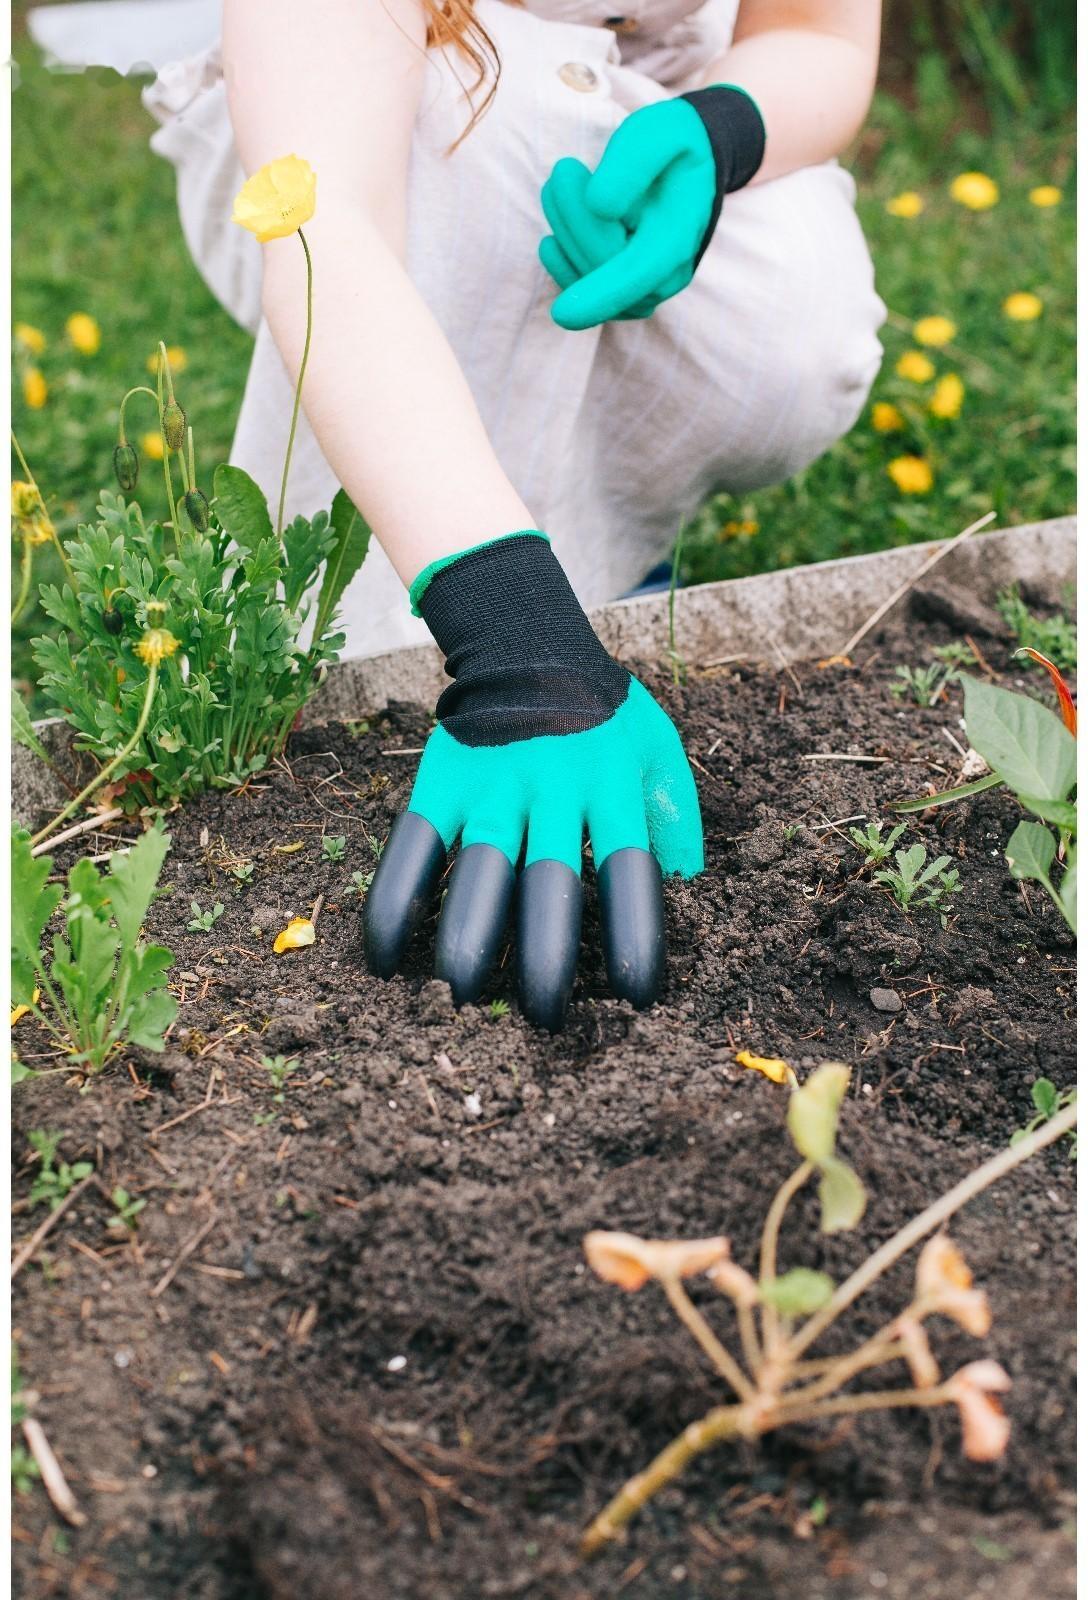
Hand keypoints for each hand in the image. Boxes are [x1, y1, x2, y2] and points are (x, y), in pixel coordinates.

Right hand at [363, 533, 702, 1028]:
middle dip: (549, 962)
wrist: (524, 638)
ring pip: (481, 874)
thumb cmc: (601, 708)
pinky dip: (395, 904)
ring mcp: (492, 787)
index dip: (636, 938)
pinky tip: (387, 962)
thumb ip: (675, 814)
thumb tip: (686, 886)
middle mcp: (553, 792)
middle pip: (550, 886)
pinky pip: (414, 850)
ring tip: (466, 997)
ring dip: (470, 942)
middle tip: (548, 1020)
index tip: (640, 998)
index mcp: (611, 788)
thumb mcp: (656, 746)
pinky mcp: (442, 784)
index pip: (629, 873)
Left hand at [540, 86, 764, 330]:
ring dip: (563, 231)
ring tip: (563, 182)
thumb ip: (632, 162)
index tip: (561, 314)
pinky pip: (583, 290)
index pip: (635, 274)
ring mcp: (645, 290)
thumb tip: (599, 206)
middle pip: (599, 265)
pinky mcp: (624, 294)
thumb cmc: (672, 146)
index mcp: (677, 238)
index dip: (599, 295)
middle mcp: (665, 276)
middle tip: (563, 167)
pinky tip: (554, 237)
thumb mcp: (660, 132)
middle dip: (571, 216)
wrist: (690, 166)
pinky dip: (561, 260)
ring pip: (585, 278)